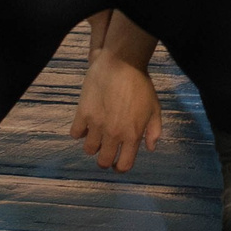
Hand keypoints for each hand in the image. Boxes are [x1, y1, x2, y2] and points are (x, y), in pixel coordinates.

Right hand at [70, 54, 162, 170]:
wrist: (122, 63)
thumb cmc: (140, 84)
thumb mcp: (155, 108)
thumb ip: (154, 130)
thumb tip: (150, 148)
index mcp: (132, 135)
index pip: (124, 165)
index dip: (121, 167)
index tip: (118, 164)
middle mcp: (114, 134)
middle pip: (104, 161)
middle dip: (105, 160)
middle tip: (106, 152)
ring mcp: (97, 125)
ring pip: (88, 149)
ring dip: (93, 146)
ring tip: (97, 136)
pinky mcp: (83, 114)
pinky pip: (76, 133)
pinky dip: (80, 132)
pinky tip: (86, 124)